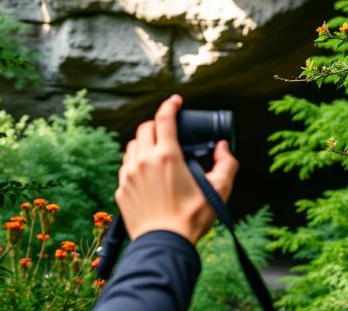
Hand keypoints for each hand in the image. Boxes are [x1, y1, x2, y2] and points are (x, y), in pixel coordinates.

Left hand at [115, 94, 238, 244]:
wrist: (163, 245)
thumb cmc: (192, 218)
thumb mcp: (219, 190)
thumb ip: (226, 164)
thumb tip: (222, 147)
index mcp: (167, 155)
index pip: (165, 118)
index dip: (171, 104)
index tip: (176, 101)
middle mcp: (144, 160)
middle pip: (145, 129)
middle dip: (157, 123)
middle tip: (168, 129)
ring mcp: (129, 175)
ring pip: (132, 146)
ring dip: (144, 142)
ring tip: (156, 150)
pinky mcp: (121, 190)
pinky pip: (125, 167)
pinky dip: (135, 162)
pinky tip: (145, 172)